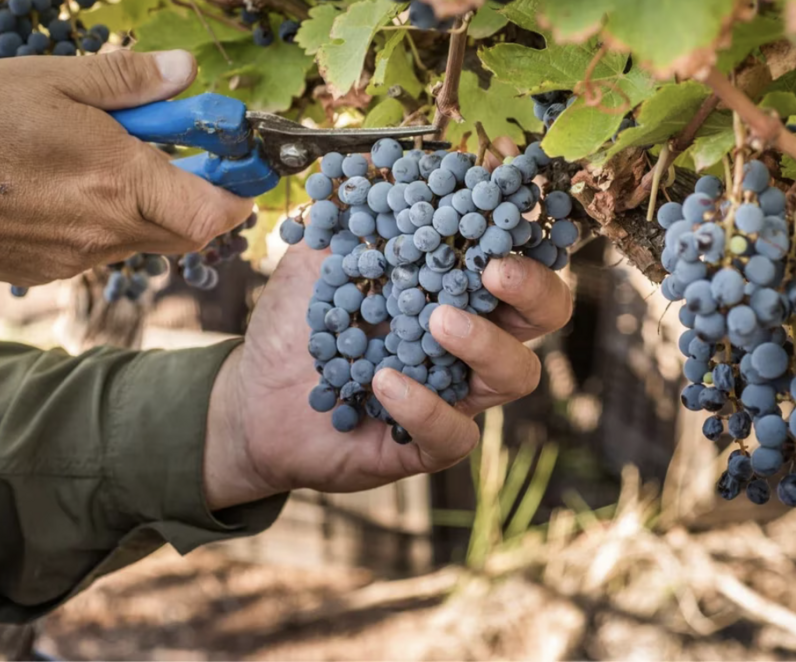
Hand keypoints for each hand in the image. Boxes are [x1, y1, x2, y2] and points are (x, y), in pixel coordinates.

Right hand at [0, 50, 252, 285]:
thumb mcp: (50, 80)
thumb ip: (127, 80)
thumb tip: (183, 72)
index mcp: (121, 182)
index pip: (214, 210)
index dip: (239, 192)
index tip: (241, 167)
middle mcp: (111, 230)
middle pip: (188, 231)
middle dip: (199, 197)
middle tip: (182, 156)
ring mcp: (81, 257)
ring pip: (143, 237)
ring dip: (146, 204)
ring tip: (103, 159)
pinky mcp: (51, 271)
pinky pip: (100, 247)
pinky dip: (104, 219)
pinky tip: (63, 186)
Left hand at [202, 244, 572, 508]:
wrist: (253, 398)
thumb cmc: (298, 323)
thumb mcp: (319, 257)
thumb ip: (353, 214)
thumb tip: (383, 157)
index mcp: (454, 284)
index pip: (515, 255)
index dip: (525, 233)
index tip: (506, 207)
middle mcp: (469, 338)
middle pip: (541, 315)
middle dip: (532, 288)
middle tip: (494, 269)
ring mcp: (454, 393)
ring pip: (513, 375)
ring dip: (484, 343)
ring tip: (437, 320)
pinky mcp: (425, 442)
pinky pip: (453, 434)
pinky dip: (426, 407)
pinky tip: (386, 382)